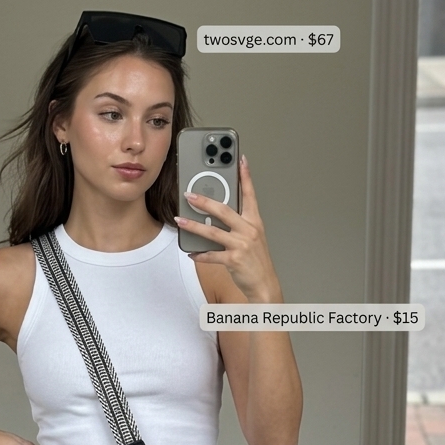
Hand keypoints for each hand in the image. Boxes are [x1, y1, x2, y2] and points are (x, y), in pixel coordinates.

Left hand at [175, 157, 281, 301]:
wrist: (265, 285)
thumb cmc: (256, 261)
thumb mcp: (252, 238)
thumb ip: (238, 224)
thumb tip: (215, 216)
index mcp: (254, 222)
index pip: (250, 194)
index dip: (245, 176)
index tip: (240, 159)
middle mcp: (249, 230)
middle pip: (224, 210)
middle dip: (204, 201)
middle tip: (189, 194)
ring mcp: (241, 245)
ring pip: (212, 232)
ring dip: (193, 225)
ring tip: (180, 219)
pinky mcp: (234, 260)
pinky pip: (211, 255)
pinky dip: (199, 254)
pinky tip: (191, 252)